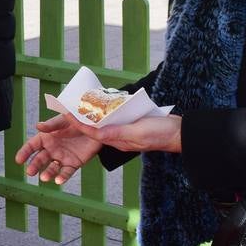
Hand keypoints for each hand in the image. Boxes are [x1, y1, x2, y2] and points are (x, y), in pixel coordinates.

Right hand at [15, 114, 102, 183]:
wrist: (97, 127)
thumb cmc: (77, 120)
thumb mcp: (65, 120)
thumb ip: (52, 125)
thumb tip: (37, 126)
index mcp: (46, 137)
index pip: (32, 145)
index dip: (25, 152)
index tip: (18, 160)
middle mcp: (52, 149)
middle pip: (40, 159)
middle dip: (34, 166)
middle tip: (30, 172)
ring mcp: (62, 157)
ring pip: (52, 168)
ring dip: (47, 173)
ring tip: (44, 178)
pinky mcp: (73, 164)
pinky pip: (66, 172)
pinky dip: (62, 177)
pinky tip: (58, 181)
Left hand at [57, 111, 183, 153]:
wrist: (180, 133)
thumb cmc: (161, 133)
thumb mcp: (139, 132)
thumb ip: (118, 133)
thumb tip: (98, 134)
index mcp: (118, 141)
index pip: (93, 133)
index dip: (78, 124)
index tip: (65, 116)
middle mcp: (119, 137)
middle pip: (95, 129)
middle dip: (80, 121)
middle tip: (66, 109)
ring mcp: (125, 132)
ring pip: (104, 124)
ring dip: (91, 116)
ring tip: (78, 105)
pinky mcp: (132, 125)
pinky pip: (115, 120)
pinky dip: (105, 112)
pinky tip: (101, 104)